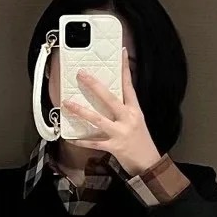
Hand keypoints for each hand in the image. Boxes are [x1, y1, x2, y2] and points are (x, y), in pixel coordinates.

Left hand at [62, 48, 162, 175]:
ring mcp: (121, 133)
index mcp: (135, 110)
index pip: (129, 85)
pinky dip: (81, 140)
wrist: (149, 163)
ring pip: (98, 119)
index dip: (125, 68)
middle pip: (110, 99)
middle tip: (82, 75)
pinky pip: (94, 142)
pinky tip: (70, 137)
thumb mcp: (136, 121)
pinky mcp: (114, 146)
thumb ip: (123, 109)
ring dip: (81, 111)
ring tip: (67, 103)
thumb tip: (107, 96)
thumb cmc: (141, 140)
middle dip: (95, 86)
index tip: (121, 53)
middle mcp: (128, 119)